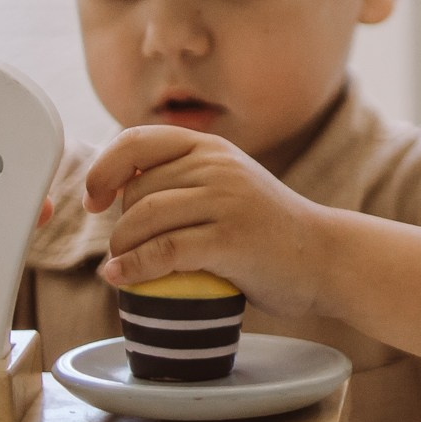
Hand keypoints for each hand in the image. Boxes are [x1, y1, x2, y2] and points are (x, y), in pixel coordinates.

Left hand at [87, 126, 335, 317]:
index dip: (102, 170)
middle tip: (124, 252)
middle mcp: (219, 166)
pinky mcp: (232, 239)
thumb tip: (118, 193)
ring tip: (122, 268)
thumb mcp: (230, 187)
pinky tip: (122, 280)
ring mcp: (227, 201)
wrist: (326, 258)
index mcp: (213, 148)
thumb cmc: (271, 232)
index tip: (94, 201)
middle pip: (137, 190)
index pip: (136, 141)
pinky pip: (165, 250)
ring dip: (121, 249)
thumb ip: (186, 182)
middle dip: (118, 225)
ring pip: (144, 219)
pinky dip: (135, 268)